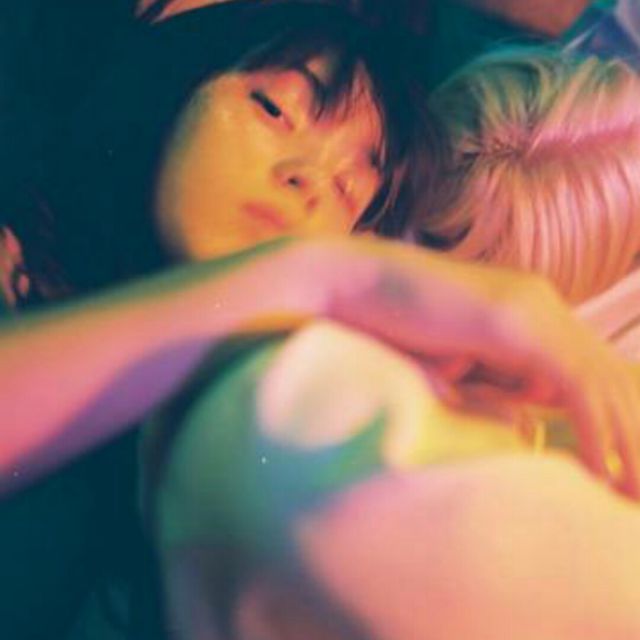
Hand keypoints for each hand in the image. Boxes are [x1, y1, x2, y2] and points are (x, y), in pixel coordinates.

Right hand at [276, 236, 639, 497]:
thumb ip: (492, 385)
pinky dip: (593, 428)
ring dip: (624, 443)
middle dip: (630, 437)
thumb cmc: (391, 324)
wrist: (351, 283)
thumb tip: (522, 422)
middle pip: (609, 378)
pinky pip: (573, 382)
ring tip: (631, 494)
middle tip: (635, 493)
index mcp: (529, 316)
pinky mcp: (515, 323)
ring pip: (602, 383)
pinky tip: (601, 471)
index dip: (613, 423)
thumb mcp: (454, 362)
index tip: (617, 472)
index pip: (591, 373)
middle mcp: (542, 308)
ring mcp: (532, 311)